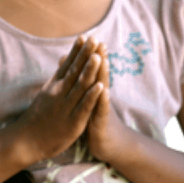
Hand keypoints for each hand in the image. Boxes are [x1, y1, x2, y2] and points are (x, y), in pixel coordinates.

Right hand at [10, 36, 104, 162]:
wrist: (25, 141)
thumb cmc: (37, 118)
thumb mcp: (45, 93)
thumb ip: (57, 77)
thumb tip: (63, 60)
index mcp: (54, 86)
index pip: (68, 65)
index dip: (77, 50)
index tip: (85, 36)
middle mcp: (60, 93)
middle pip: (75, 71)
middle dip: (85, 54)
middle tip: (95, 38)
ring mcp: (66, 106)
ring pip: (80, 86)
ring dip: (89, 70)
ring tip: (98, 56)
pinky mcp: (73, 122)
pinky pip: (84, 106)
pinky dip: (92, 96)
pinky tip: (100, 86)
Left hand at [84, 49, 134, 163]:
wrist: (109, 144)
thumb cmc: (95, 121)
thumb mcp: (87, 101)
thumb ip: (82, 84)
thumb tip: (73, 66)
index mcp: (92, 91)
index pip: (90, 70)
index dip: (88, 55)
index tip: (86, 37)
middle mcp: (99, 97)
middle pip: (98, 74)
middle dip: (98, 58)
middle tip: (99, 41)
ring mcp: (102, 109)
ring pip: (102, 88)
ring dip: (103, 74)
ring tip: (103, 59)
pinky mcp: (102, 123)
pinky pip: (102, 110)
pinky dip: (103, 100)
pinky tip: (104, 91)